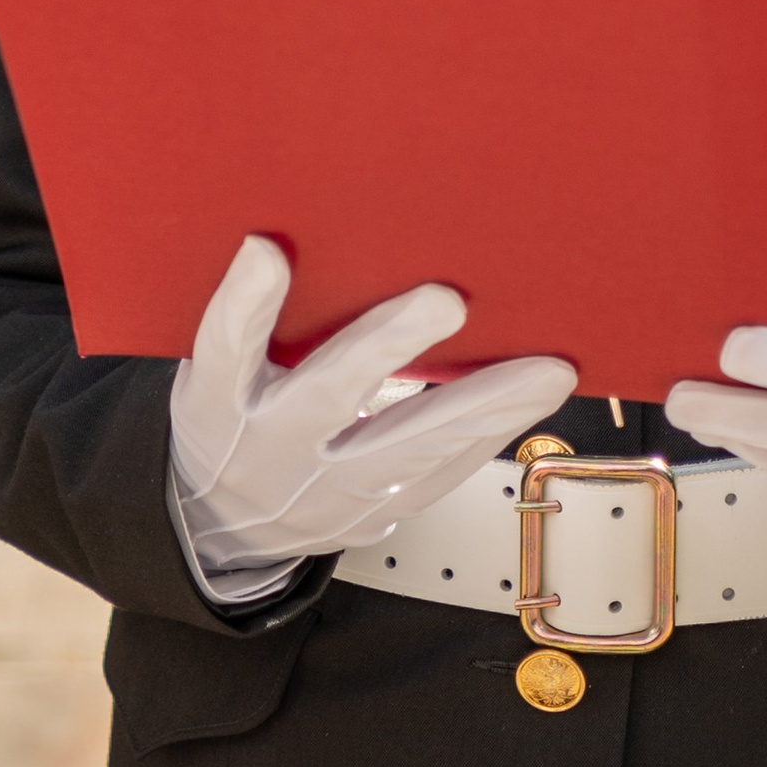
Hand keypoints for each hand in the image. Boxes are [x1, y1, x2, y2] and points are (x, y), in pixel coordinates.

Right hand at [167, 235, 573, 578]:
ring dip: (484, 406)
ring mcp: (322, 489)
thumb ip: (257, 324)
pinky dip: (483, 439)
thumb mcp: (218, 373)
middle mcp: (270, 445)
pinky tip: (528, 406)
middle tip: (447, 299)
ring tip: (549, 372)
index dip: (246, 301)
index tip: (267, 249)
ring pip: (408, 445)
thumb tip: (308, 239)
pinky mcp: (367, 515)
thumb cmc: (232, 419)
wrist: (222, 528)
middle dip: (389, 343)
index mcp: (217, 399)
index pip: (224, 346)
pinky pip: (435, 476)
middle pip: (330, 390)